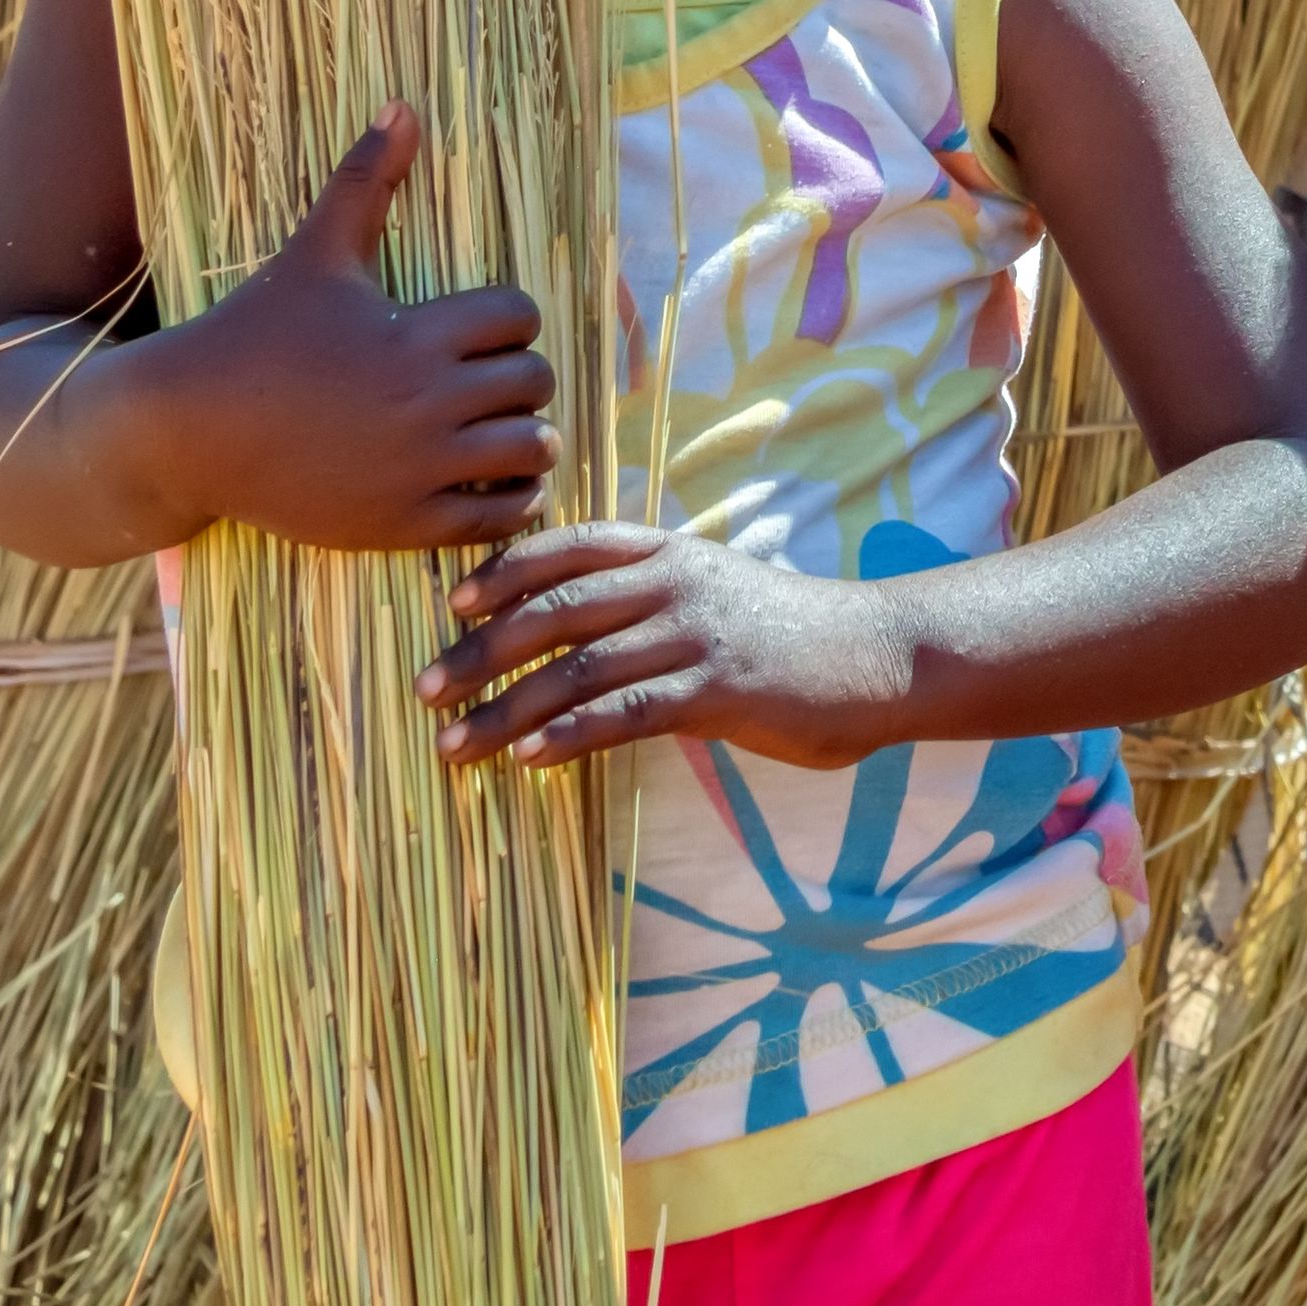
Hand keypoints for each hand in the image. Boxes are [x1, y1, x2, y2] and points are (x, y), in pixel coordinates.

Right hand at [111, 110, 556, 552]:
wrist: (186, 430)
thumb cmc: (252, 334)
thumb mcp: (314, 255)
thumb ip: (365, 183)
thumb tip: (402, 107)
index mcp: (416, 332)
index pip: (519, 316)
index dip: (509, 320)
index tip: (484, 331)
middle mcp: (426, 400)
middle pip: (533, 381)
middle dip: (522, 379)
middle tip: (495, 383)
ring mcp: (416, 466)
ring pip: (530, 449)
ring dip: (530, 441)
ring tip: (506, 433)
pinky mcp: (401, 521)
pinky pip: (499, 516)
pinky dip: (515, 500)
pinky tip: (497, 483)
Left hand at [426, 526, 927, 769]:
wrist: (882, 654)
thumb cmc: (791, 632)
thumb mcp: (717, 593)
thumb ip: (651, 602)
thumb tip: (573, 636)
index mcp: (672, 553)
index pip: (571, 546)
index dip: (505, 570)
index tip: (452, 601)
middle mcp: (676, 583)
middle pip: (554, 610)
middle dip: (480, 652)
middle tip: (424, 688)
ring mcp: (697, 634)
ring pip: (577, 668)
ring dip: (505, 708)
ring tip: (453, 743)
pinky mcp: (719, 688)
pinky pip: (627, 713)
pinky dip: (570, 734)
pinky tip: (530, 759)